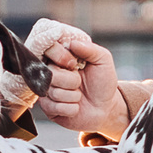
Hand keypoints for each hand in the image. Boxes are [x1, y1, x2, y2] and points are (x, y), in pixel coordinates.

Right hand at [26, 20, 128, 138]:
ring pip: (53, 92)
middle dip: (71, 81)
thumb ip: (90, 49)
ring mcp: (47, 90)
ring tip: (79, 95)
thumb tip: (73, 43)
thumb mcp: (103, 61)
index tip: (75, 64)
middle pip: (50, 74)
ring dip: (73, 96)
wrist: (105, 108)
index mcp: (60, 56)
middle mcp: (50, 72)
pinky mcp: (47, 108)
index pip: (48, 49)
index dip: (61, 58)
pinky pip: (55, 108)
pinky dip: (71, 109)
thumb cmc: (102, 82)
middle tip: (79, 82)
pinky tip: (75, 107)